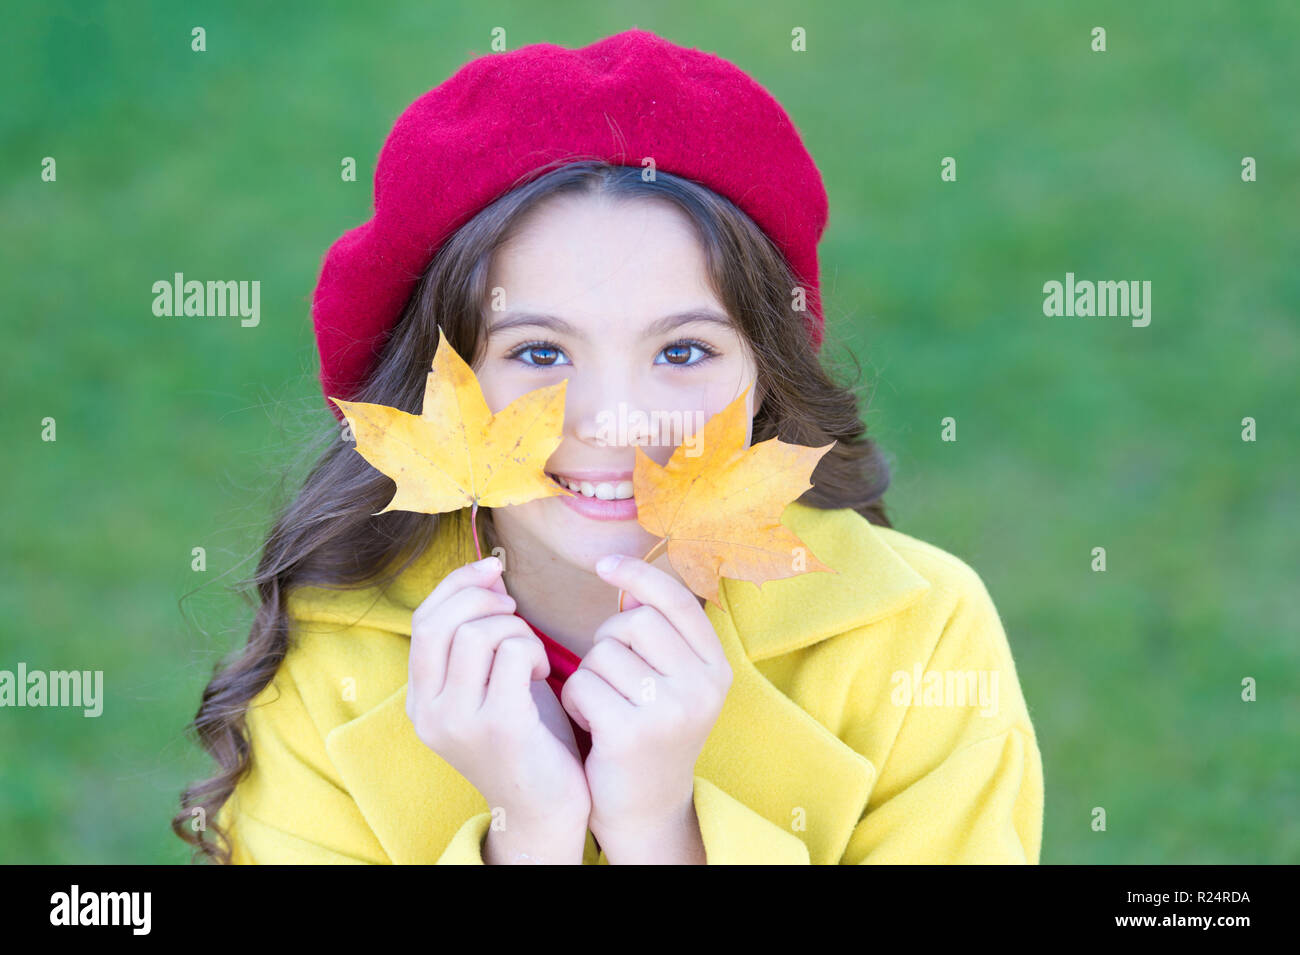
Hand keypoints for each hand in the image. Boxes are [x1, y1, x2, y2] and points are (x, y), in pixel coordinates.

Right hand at [407, 556, 590, 845]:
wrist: (545, 811)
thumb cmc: (526, 741)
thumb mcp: (487, 687)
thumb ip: (477, 639)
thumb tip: (488, 576)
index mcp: (420, 700)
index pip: (423, 620)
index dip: (457, 585)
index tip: (492, 572)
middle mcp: (429, 712)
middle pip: (441, 621)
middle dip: (484, 599)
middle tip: (516, 611)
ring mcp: (461, 721)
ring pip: (478, 633)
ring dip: (515, 628)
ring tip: (533, 653)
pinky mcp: (501, 726)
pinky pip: (514, 654)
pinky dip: (535, 650)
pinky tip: (545, 673)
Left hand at [559, 554, 731, 843]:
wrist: (647, 809)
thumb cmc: (652, 733)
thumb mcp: (673, 683)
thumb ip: (660, 636)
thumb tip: (631, 588)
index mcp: (716, 669)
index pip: (677, 601)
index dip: (639, 575)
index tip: (605, 564)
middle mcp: (701, 688)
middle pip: (633, 622)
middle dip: (608, 641)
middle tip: (613, 678)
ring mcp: (669, 712)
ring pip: (602, 653)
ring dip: (590, 675)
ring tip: (605, 706)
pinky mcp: (630, 733)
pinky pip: (583, 684)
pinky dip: (575, 700)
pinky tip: (591, 723)